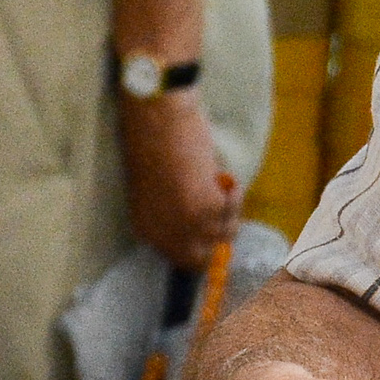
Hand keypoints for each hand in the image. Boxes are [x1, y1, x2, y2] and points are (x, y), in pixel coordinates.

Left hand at [118, 105, 237, 264]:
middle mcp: (165, 236)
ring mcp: (187, 225)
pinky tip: (221, 174)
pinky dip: (233, 192)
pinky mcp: (208, 208)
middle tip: (223, 211)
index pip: (179, 257)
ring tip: (219, 184)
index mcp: (146, 230)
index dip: (199, 245)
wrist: (156, 120)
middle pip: (201, 260)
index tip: (212, 230)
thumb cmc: (151, 145)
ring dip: (228, 210)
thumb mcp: (155, 191)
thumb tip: (201, 224)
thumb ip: (172, 213)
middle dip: (215, 239)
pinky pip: (233, 209)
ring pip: (224, 234)